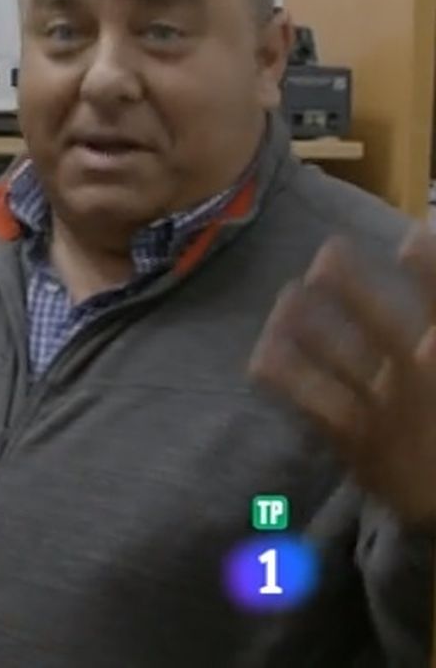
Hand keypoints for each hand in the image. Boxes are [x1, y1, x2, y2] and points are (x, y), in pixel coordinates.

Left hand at [249, 231, 435, 526]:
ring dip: (313, 328)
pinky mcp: (352, 442)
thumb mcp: (433, 370)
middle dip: (357, 293)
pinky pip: (313, 407)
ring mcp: (384, 417)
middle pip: (387, 333)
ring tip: (289, 293)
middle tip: (328, 252)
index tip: (413, 237)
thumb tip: (418, 277)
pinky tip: (260, 356)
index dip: (432, 277)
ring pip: (343, 366)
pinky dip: (286, 380)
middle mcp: (418, 387)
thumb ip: (427, 329)